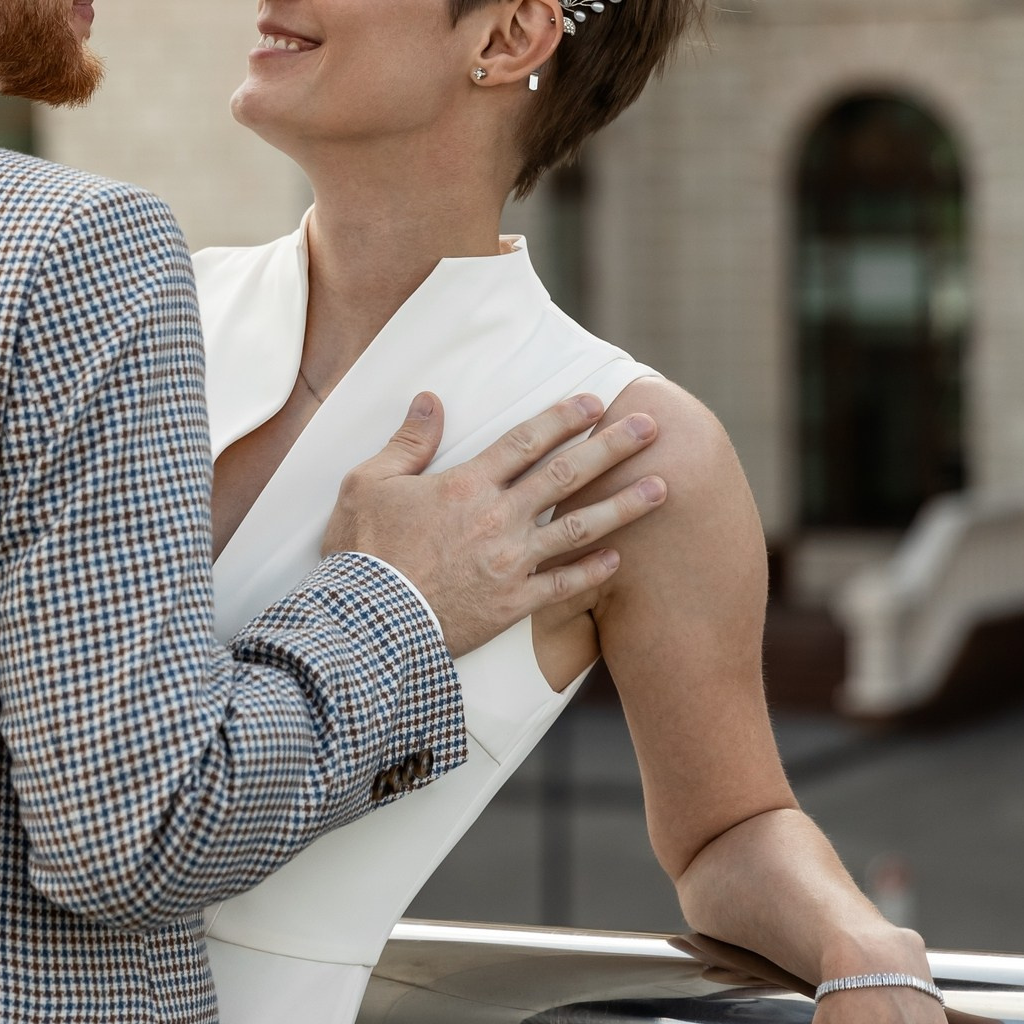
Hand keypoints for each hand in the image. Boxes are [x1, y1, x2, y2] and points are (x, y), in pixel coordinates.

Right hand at [326, 393, 664, 661]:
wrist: (366, 623)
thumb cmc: (361, 551)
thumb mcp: (368, 483)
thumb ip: (408, 441)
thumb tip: (430, 400)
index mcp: (465, 485)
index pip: (525, 441)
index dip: (562, 417)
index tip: (595, 401)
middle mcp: (497, 519)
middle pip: (565, 474)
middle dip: (611, 446)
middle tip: (649, 426)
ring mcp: (509, 564)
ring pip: (578, 528)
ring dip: (623, 506)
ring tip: (662, 488)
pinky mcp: (510, 605)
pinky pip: (563, 588)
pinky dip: (592, 574)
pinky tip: (619, 560)